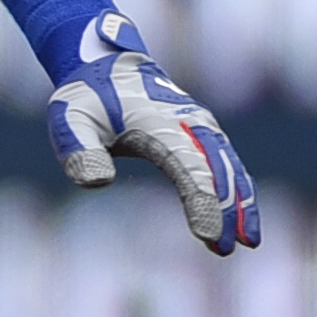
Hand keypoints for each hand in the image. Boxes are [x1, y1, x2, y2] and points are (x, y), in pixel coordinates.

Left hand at [48, 12, 259, 255]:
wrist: (107, 68)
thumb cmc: (87, 99)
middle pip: (217, 172)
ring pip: (231, 170)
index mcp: (160, 123)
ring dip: (241, 206)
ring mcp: (203, 129)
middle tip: (224, 248)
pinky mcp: (205, 137)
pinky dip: (239, 194)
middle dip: (224, 211)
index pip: (188, 167)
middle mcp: (191, 124)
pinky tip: (244, 224)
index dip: (201, 201)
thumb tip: (98, 182)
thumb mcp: (69, 119)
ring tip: (248, 242)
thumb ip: (78, 150)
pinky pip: (229, 168)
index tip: (208, 235)